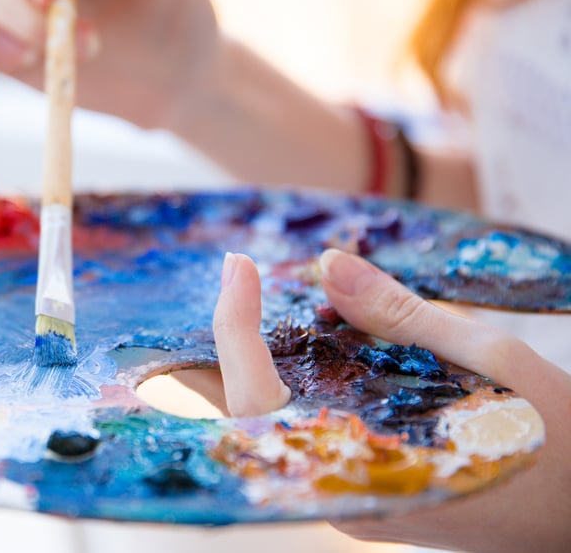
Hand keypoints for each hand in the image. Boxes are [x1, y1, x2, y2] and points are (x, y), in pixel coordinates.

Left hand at [209, 249, 570, 551]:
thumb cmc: (561, 441)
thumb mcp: (491, 359)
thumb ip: (400, 314)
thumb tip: (328, 265)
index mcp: (366, 464)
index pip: (259, 396)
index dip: (234, 326)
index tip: (240, 264)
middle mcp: (342, 492)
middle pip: (245, 415)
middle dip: (224, 343)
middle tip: (233, 278)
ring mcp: (348, 498)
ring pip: (267, 427)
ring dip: (252, 363)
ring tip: (253, 300)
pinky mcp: (362, 492)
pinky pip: (300, 434)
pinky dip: (287, 383)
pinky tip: (300, 343)